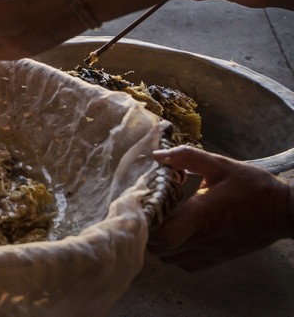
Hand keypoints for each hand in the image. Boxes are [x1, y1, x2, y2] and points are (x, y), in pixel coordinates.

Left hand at [149, 146, 293, 270]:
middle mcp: (202, 239)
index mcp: (201, 215)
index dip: (146, 224)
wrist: (284, 212)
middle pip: (159, 249)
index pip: (164, 235)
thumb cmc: (252, 186)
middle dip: (146, 232)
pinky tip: (177, 236)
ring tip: (160, 223)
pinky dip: (174, 255)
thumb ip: (187, 157)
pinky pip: (186, 265)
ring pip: (169, 259)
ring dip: (159, 244)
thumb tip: (157, 155)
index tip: (141, 207)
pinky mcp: (217, 259)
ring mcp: (210, 252)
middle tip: (147, 212)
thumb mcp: (220, 164)